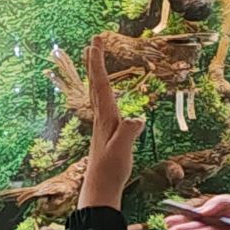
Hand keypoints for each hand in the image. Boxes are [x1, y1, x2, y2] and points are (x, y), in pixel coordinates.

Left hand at [78, 42, 143, 212]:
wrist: (100, 188)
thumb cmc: (111, 170)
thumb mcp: (122, 151)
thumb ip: (128, 133)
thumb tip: (137, 118)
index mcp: (106, 116)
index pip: (102, 84)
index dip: (98, 62)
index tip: (95, 43)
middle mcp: (101, 116)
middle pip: (96, 83)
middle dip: (94, 60)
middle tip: (93, 40)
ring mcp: (102, 123)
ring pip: (97, 91)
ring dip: (96, 72)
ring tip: (92, 57)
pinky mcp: (105, 131)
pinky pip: (102, 102)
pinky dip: (102, 90)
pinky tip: (105, 92)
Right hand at [164, 193, 229, 229]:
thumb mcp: (225, 199)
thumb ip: (213, 203)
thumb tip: (201, 211)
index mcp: (205, 215)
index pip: (188, 217)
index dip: (178, 219)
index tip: (168, 220)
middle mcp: (208, 225)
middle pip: (192, 227)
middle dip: (181, 228)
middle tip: (170, 229)